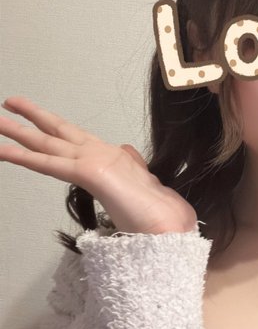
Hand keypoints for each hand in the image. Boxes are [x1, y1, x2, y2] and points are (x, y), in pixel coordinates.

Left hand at [0, 96, 197, 234]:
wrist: (171, 225)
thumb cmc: (159, 215)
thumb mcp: (146, 189)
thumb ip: (134, 169)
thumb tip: (127, 153)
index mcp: (115, 158)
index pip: (77, 140)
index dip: (56, 129)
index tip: (41, 123)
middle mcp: (103, 153)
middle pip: (60, 132)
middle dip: (34, 117)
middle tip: (10, 103)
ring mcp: (96, 159)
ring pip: (49, 142)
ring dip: (20, 130)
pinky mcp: (89, 172)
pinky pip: (48, 164)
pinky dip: (23, 157)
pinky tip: (3, 151)